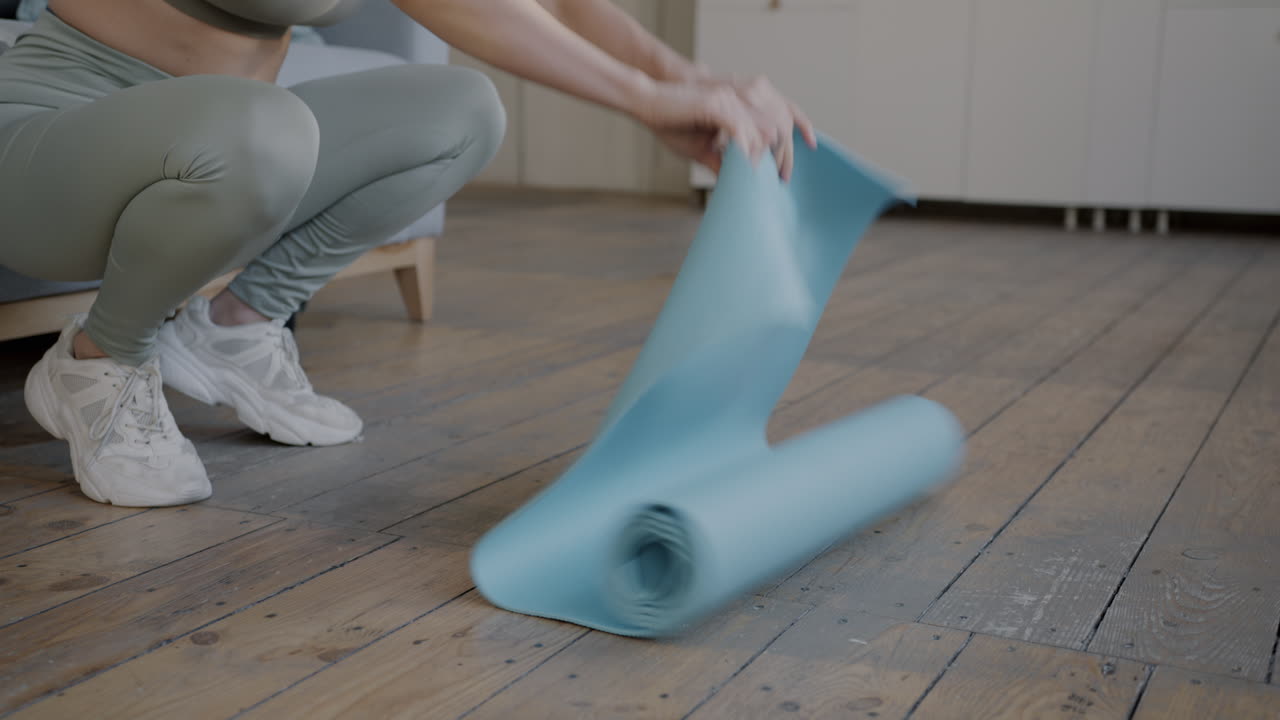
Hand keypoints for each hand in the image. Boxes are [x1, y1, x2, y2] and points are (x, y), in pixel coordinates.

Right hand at [633, 75, 815, 180]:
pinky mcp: (714, 104)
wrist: (645, 103)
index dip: (783, 148)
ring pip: (763, 128)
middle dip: (782, 154)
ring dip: (766, 155)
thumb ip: (720, 162)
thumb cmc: (669, 123)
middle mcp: (739, 99)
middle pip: (778, 126)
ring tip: (763, 177)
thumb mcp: (700, 149)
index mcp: (740, 106)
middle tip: (781, 179)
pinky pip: (739, 129)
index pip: (776, 125)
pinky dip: (744, 149)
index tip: (782, 173)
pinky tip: (744, 166)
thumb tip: (732, 183)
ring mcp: (729, 99)